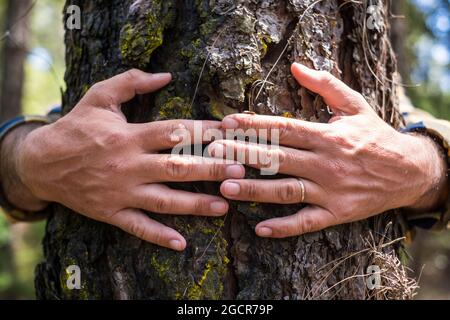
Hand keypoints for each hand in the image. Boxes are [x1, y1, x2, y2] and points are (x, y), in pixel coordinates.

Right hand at [14, 69, 244, 249]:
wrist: (41, 162)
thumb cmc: (76, 126)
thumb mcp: (99, 96)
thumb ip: (132, 82)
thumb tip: (165, 75)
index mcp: (129, 136)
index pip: (174, 131)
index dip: (204, 131)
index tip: (231, 132)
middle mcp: (129, 164)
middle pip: (177, 167)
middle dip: (210, 170)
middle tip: (239, 172)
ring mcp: (120, 191)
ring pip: (164, 200)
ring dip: (195, 205)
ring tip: (224, 206)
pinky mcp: (111, 212)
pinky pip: (137, 227)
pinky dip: (159, 235)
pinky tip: (182, 243)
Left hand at [208, 63, 446, 237]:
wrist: (409, 171)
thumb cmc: (375, 136)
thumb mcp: (355, 105)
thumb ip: (325, 85)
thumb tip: (296, 65)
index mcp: (326, 136)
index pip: (283, 128)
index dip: (254, 125)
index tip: (226, 122)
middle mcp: (326, 163)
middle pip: (278, 157)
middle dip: (243, 154)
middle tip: (213, 153)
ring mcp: (330, 191)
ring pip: (286, 190)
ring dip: (255, 190)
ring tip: (225, 188)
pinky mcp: (337, 213)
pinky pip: (307, 222)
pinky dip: (284, 227)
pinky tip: (260, 229)